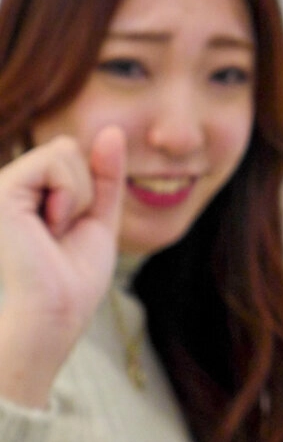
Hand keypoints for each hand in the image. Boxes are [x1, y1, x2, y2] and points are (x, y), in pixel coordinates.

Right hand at [0, 126, 125, 404]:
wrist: (58, 312)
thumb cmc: (74, 278)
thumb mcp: (99, 219)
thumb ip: (105, 176)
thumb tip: (112, 130)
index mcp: (27, 192)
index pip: (72, 155)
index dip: (90, 190)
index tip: (71, 231)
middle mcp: (10, 186)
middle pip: (69, 149)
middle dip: (85, 191)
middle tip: (62, 233)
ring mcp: (3, 186)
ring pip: (64, 151)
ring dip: (78, 197)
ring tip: (53, 231)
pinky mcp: (2, 190)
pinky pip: (55, 160)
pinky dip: (69, 196)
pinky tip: (49, 227)